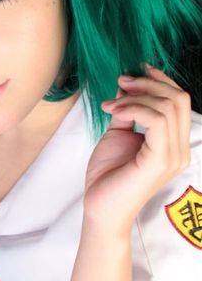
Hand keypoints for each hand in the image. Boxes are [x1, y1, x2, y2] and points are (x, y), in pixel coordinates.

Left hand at [83, 63, 191, 232]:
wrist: (99, 208)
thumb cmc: (108, 175)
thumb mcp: (119, 134)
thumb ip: (128, 112)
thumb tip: (127, 85)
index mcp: (175, 143)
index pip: (180, 101)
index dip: (159, 80)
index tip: (134, 73)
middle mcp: (181, 149)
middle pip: (178, 98)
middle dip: (148, 83)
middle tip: (120, 83)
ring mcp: (173, 156)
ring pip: (168, 105)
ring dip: (136, 96)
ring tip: (112, 103)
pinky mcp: (160, 160)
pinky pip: (156, 120)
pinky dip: (133, 108)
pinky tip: (114, 112)